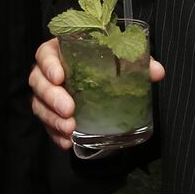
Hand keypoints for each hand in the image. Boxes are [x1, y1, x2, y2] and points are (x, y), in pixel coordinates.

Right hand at [29, 38, 164, 150]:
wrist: (102, 80)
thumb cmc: (106, 62)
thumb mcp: (121, 59)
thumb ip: (137, 61)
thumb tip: (157, 72)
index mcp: (61, 51)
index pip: (45, 54)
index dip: (49, 65)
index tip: (60, 77)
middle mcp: (49, 72)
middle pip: (38, 81)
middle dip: (51, 97)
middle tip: (69, 109)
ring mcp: (47, 94)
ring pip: (39, 105)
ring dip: (52, 119)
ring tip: (69, 129)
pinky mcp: (50, 113)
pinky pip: (46, 124)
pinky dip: (55, 134)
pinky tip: (67, 142)